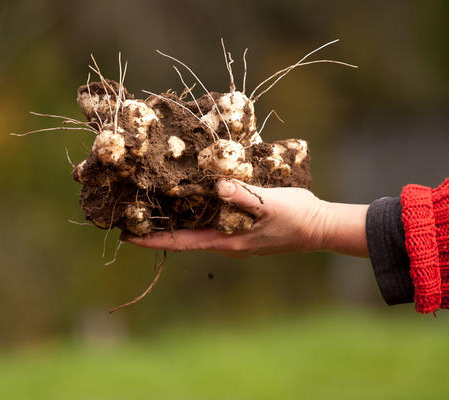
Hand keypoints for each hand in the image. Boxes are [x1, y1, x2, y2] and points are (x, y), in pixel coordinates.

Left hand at [126, 179, 368, 257]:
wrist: (319, 227)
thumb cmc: (296, 216)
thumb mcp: (270, 204)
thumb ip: (243, 196)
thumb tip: (217, 186)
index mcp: (226, 241)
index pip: (181, 243)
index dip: (153, 240)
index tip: (128, 235)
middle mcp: (224, 243)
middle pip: (183, 238)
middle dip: (158, 229)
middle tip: (133, 216)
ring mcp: (233, 239)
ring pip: (196, 230)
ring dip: (175, 221)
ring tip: (153, 206)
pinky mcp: (241, 231)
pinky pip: (210, 223)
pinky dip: (195, 214)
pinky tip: (191, 199)